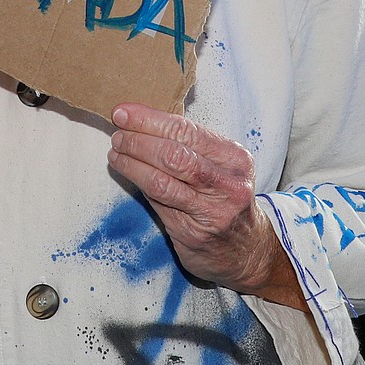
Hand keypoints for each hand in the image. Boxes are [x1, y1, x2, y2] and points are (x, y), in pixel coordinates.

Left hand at [108, 103, 306, 310]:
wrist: (249, 252)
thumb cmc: (225, 199)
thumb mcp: (222, 167)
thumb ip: (190, 147)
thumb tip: (142, 123)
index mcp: (235, 158)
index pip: (187, 130)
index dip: (150, 120)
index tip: (124, 112)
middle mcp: (227, 184)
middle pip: (174, 155)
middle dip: (138, 140)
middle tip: (117, 134)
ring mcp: (211, 212)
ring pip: (161, 181)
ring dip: (132, 162)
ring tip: (115, 152)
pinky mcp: (193, 234)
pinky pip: (158, 203)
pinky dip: (138, 183)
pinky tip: (127, 172)